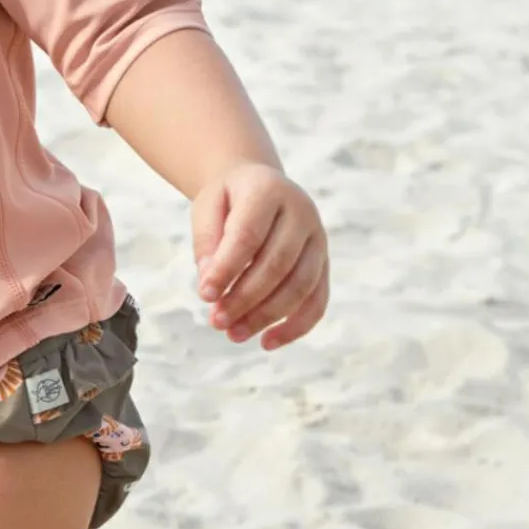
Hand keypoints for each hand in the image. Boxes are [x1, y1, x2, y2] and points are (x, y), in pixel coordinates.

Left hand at [192, 162, 328, 349]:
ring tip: (233, 334)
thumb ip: (207, 243)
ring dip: (266, 316)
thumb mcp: (207, 210)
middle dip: (245, 298)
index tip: (204, 295)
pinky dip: (296, 326)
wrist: (258, 186)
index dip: (227, 269)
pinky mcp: (324, 262)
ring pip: (300, 285)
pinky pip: (317, 300)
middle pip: (277, 264)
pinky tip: (267, 342)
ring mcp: (318, 238)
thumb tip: (210, 285)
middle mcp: (301, 212)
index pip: (249, 235)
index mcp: (268, 191)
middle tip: (216, 321)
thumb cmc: (228, 202)